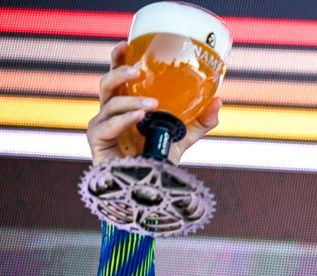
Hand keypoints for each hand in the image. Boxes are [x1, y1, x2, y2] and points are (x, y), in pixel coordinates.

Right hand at [86, 41, 221, 165]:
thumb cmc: (161, 159)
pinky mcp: (98, 142)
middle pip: (106, 84)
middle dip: (119, 72)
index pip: (118, 78)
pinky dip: (124, 119)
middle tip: (137, 70)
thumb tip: (218, 100)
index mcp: (127, 105)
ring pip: (109, 103)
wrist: (152, 189)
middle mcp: (111, 113)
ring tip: (152, 104)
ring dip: (131, 100)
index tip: (127, 44)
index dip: (118, 59)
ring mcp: (102, 127)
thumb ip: (201, 120)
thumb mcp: (184, 136)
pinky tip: (139, 117)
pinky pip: (107, 125)